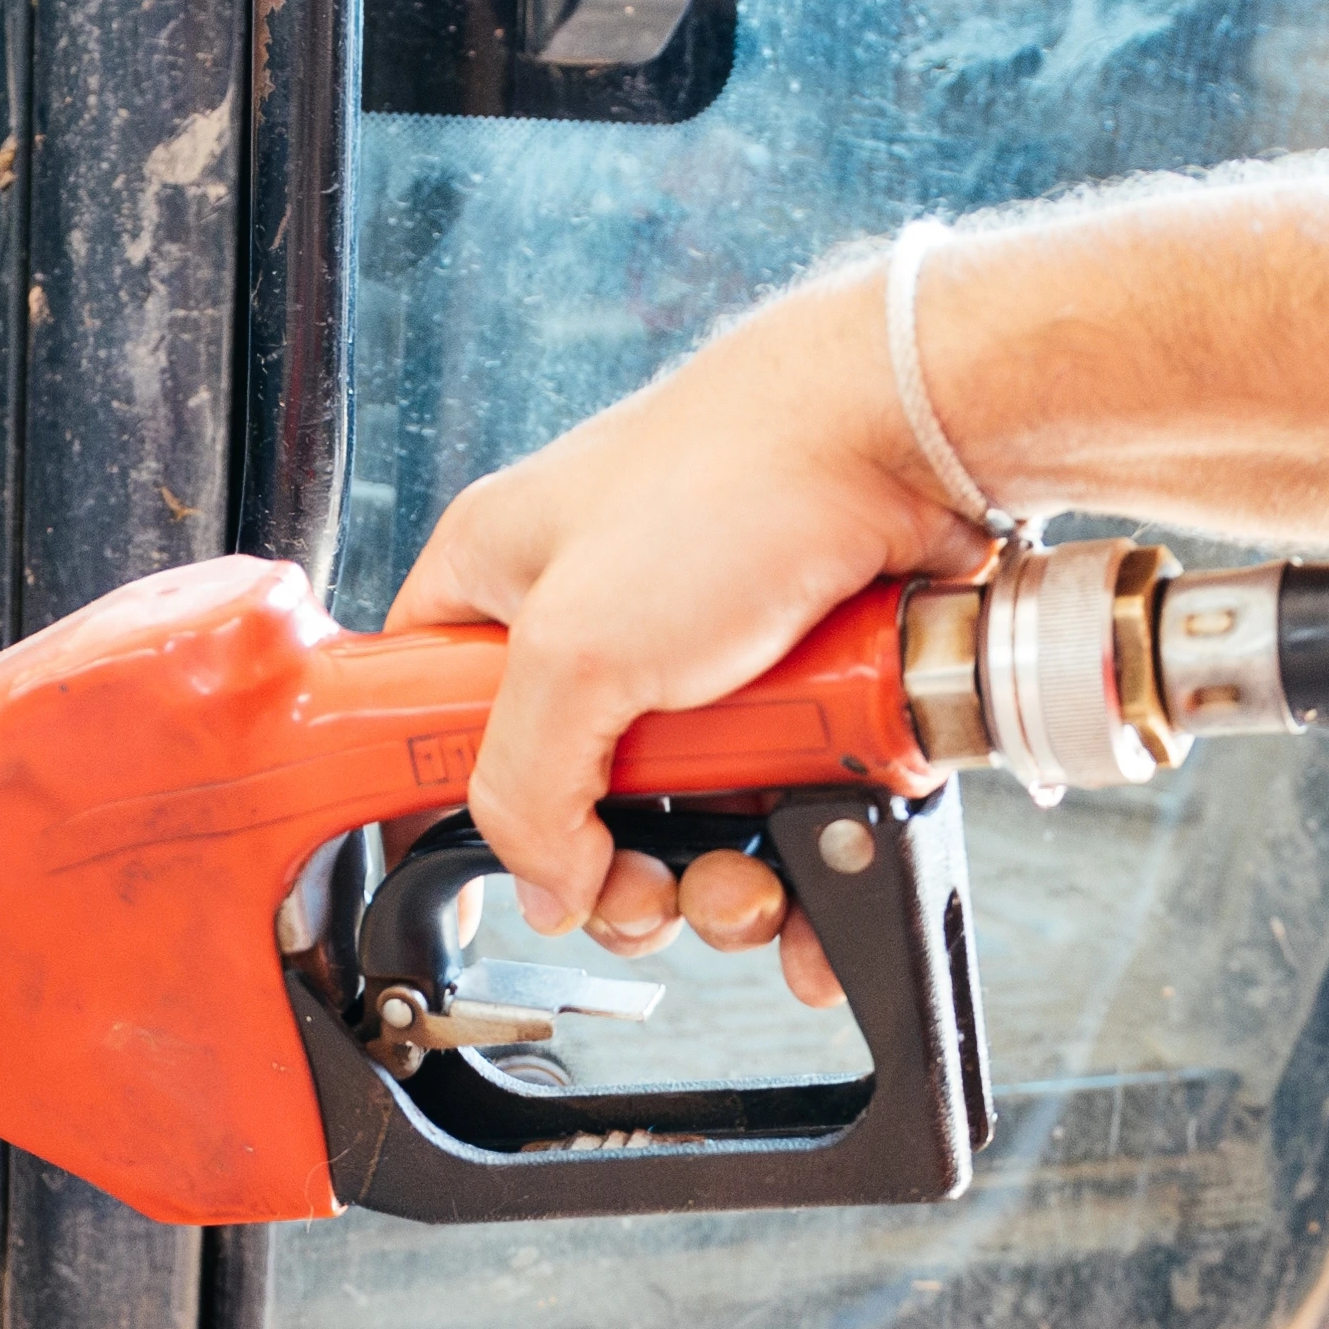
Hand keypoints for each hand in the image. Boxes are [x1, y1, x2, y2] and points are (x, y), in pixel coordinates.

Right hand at [395, 263, 993, 1009]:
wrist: (910, 441)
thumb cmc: (736, 475)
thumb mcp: (575, 647)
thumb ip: (525, 783)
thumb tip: (543, 886)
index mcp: (501, 583)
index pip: (418, 707)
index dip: (438, 792)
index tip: (468, 866)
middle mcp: (598, 626)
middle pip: (568, 804)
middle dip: (614, 874)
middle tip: (643, 887)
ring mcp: (702, 666)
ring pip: (685, 826)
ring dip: (718, 885)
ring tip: (753, 877)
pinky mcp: (798, 695)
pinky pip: (780, 813)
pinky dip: (801, 863)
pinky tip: (816, 877)